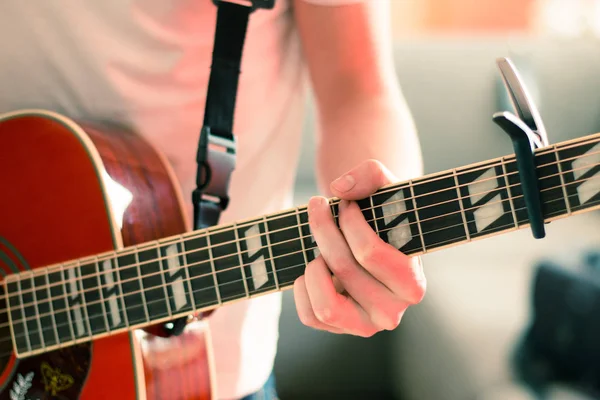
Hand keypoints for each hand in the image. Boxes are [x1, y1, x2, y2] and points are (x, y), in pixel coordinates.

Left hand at [293, 160, 425, 336]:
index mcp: (412, 284)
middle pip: (343, 268)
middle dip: (324, 229)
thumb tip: (340, 188)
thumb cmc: (383, 216)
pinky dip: (303, 288)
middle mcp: (392, 312)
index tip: (345, 203)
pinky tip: (313, 266)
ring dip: (314, 265)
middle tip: (318, 205)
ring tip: (318, 246)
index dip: (350, 222)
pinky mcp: (338, 328)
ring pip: (326, 304)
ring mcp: (364, 325)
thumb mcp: (386, 188)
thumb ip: (372, 174)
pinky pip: (310, 315)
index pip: (370, 254)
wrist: (372, 241)